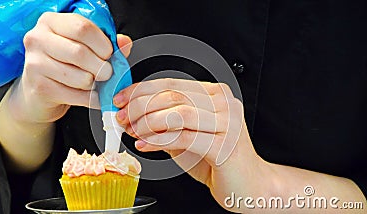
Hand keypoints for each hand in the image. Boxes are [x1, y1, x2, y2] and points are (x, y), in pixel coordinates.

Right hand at [0, 12, 131, 171]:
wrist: (39, 91)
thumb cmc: (65, 63)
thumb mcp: (84, 46)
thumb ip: (106, 42)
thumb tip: (125, 42)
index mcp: (51, 22)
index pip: (82, 28)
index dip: (102, 44)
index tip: (109, 54)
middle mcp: (37, 39)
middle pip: (80, 53)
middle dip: (102, 67)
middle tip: (107, 73)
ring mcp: (34, 64)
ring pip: (80, 77)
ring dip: (95, 84)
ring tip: (95, 83)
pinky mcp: (39, 87)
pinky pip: (76, 96)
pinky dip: (91, 98)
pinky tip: (91, 95)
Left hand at [113, 78, 264, 210]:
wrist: (248, 185)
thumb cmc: (217, 158)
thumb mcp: (187, 134)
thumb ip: (165, 122)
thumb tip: (132, 115)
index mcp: (215, 93)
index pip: (172, 83)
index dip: (142, 90)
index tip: (121, 99)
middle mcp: (224, 103)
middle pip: (172, 96)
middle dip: (140, 106)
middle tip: (122, 118)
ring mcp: (227, 123)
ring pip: (178, 113)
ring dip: (148, 123)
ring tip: (133, 132)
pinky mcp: (225, 146)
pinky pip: (184, 137)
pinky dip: (159, 140)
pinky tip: (144, 145)